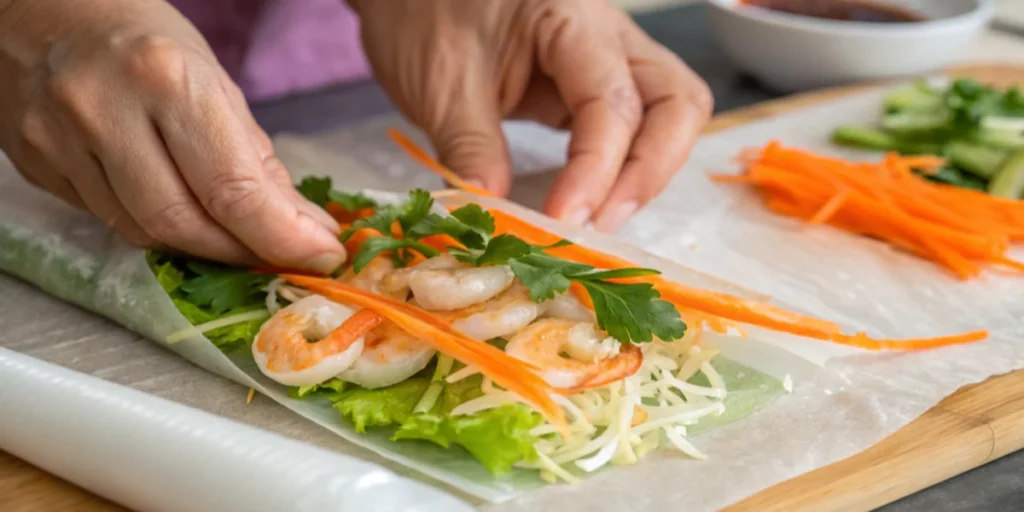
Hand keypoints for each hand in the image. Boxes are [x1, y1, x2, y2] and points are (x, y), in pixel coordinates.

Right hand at [0, 0, 346, 272]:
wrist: (42, 12)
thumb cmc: (144, 42)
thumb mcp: (216, 82)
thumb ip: (255, 160)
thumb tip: (299, 228)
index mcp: (164, 79)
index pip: (232, 189)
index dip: (283, 237)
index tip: (321, 256)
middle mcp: (103, 111)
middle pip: (181, 224)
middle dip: (240, 251)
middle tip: (279, 256)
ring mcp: (58, 142)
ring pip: (141, 232)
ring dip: (200, 247)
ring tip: (234, 236)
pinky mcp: (35, 167)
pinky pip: (107, 220)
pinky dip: (153, 228)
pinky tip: (178, 213)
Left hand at [352, 0, 711, 231]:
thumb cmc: (422, 14)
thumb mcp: (438, 83)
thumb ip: (471, 146)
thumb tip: (498, 215)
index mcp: (572, 18)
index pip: (613, 103)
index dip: (596, 170)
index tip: (564, 220)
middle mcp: (608, 35)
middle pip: (676, 104)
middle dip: (648, 172)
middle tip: (598, 225)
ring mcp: (606, 61)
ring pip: (668, 117)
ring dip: (644, 174)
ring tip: (596, 221)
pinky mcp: (589, 89)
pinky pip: (632, 129)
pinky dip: (621, 170)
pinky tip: (587, 203)